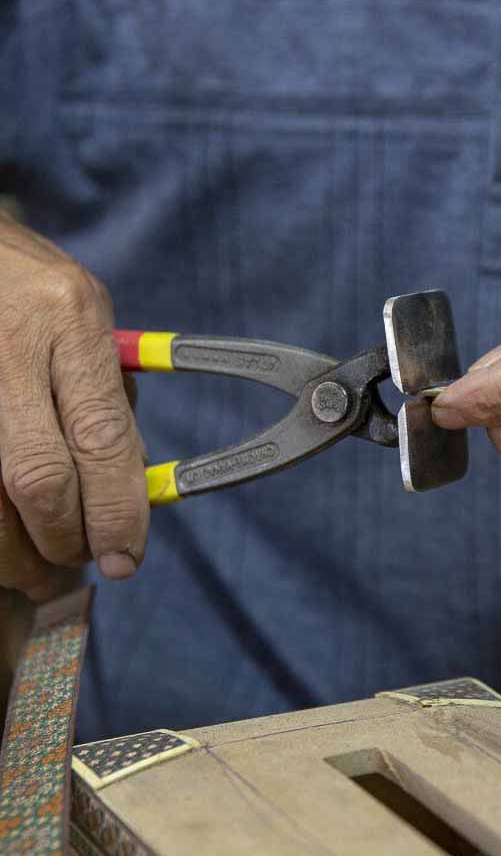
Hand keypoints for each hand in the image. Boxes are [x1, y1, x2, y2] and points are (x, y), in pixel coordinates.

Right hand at [0, 212, 147, 598]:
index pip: (102, 438)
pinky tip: (2, 541)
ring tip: (35, 571)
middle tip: (79, 564)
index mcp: (70, 321)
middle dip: (63, 538)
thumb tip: (132, 487)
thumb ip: (108, 399)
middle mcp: (10, 350)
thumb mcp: (87, 316)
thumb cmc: (28, 284)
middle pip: (37, 477)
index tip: (128, 556)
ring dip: (12, 554)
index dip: (117, 511)